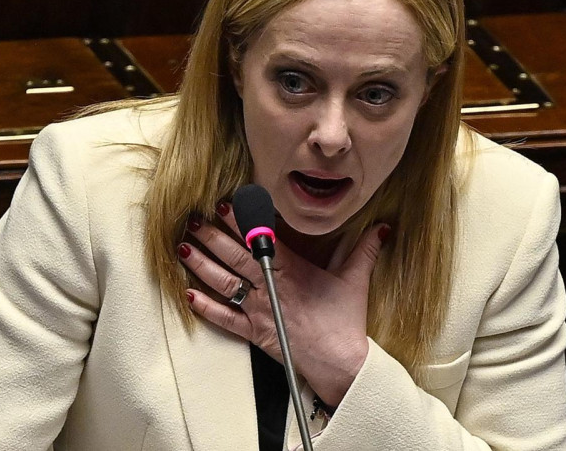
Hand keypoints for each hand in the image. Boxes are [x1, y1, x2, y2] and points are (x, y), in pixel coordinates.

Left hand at [179, 205, 387, 404]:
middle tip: (192, 218)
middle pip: (234, 255)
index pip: (260, 238)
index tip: (223, 203)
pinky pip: (223, 318)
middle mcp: (269, 286)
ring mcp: (258, 309)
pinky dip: (205, 307)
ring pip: (222, 282)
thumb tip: (381, 228)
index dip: (240, 219)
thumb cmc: (344, 321)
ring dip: (201, 264)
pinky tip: (187, 295)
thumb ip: (364, 250)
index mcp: (290, 269)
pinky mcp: (253, 332)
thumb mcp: (355, 280)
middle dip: (211, 235)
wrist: (339, 362)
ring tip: (183, 246)